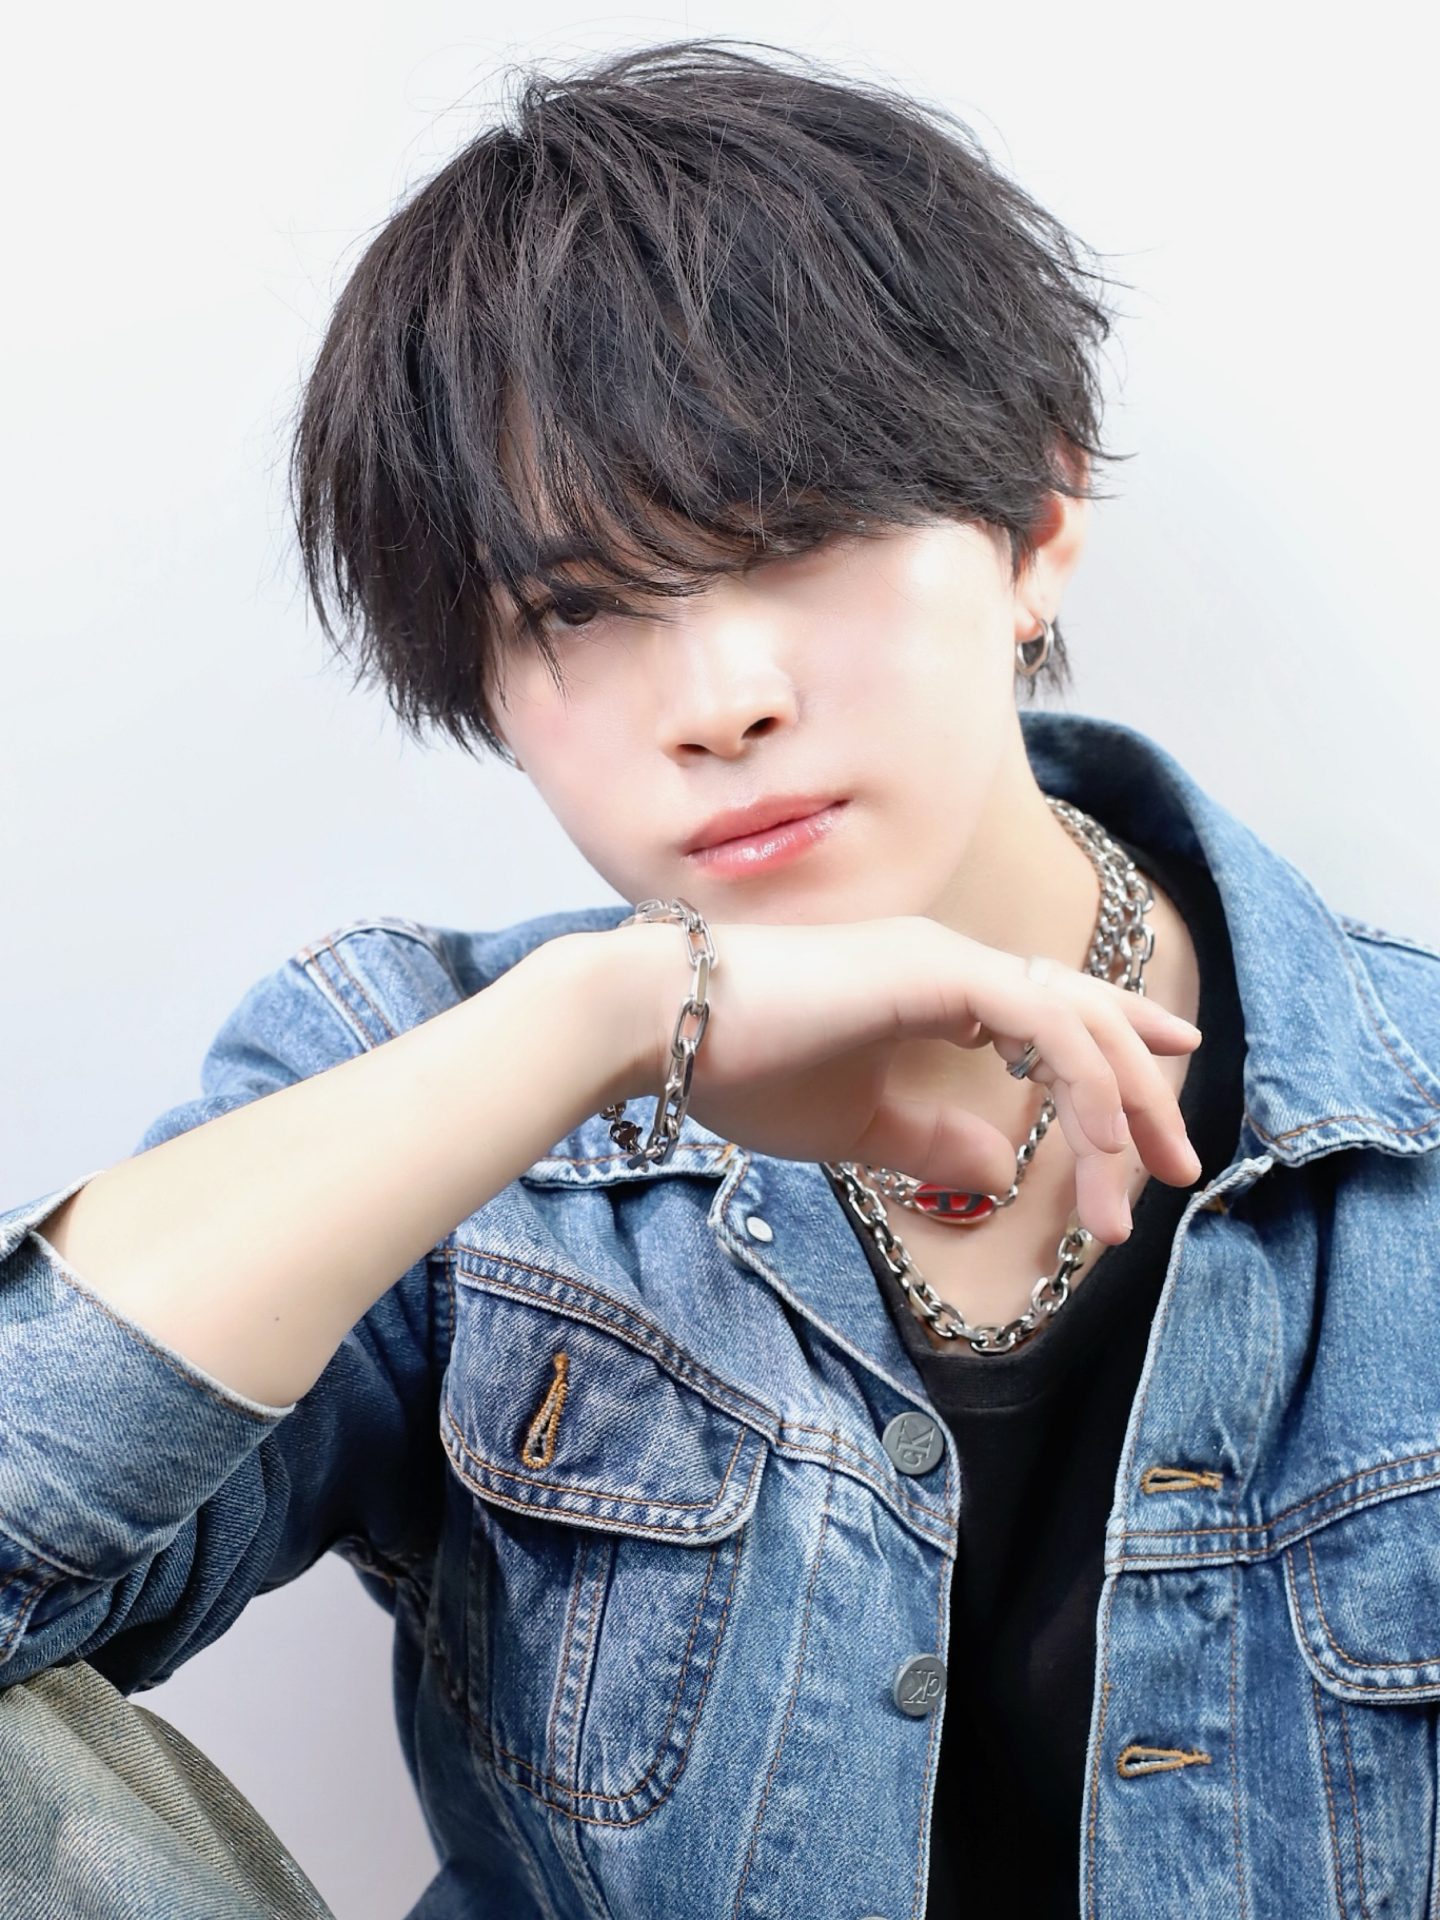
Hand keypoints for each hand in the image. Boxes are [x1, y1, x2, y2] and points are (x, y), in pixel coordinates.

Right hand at [605, 915, 1202, 1247]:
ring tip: (1136, 1191)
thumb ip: (930, 1143)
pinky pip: (1045, 1026)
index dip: (1117, 1039)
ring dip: (1119, 1106)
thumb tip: (998, 1173)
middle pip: (1085, 1014)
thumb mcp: (856, 1127)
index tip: (1167, 1080)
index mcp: (935, 987)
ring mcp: (947, 960)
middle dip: (1143, 1088)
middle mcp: (954, 963)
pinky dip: (1081, 1086)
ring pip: (1078, 1023)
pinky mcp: (936, 972)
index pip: (1052, 1009)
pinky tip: (1095, 1144)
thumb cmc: (741, 1068)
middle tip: (1179, 1163)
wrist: (657, 1024)